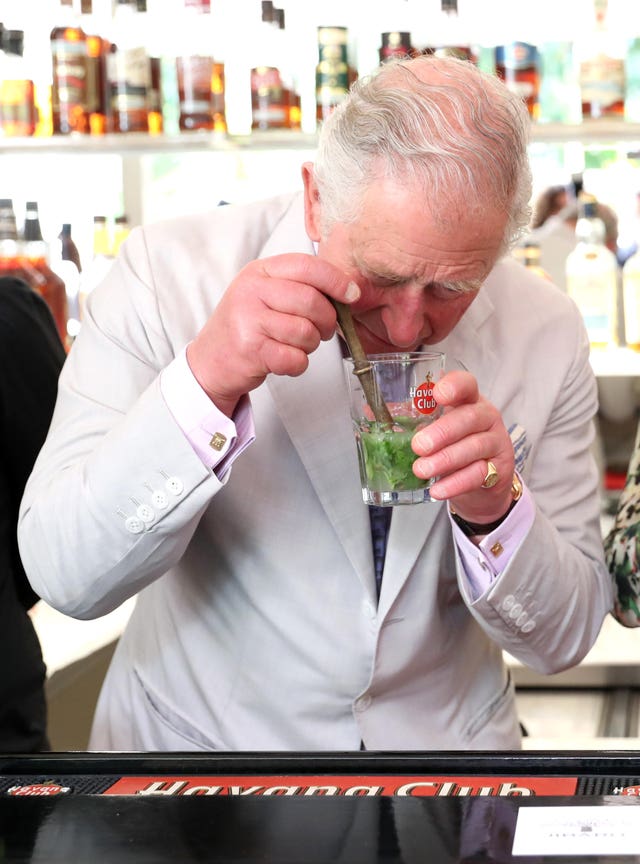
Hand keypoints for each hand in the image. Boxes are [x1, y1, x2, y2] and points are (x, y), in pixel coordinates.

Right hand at [186, 253, 358, 415]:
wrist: (210, 361)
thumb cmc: (247, 327)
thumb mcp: (265, 294)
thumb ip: (299, 286)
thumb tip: (347, 291)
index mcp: (258, 271)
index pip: (306, 266)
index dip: (336, 280)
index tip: (352, 294)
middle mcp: (250, 291)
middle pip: (311, 300)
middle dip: (327, 320)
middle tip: (323, 331)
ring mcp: (248, 320)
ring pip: (305, 331)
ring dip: (310, 345)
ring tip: (295, 346)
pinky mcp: (250, 350)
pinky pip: (295, 358)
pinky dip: (297, 364)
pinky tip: (284, 361)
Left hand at [411, 370, 514, 523]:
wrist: (482, 482)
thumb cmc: (454, 445)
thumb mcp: (435, 428)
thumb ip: (410, 419)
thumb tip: (369, 412)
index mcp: (468, 400)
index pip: (467, 384)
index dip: (455, 386)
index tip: (438, 394)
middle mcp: (485, 416)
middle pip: (469, 417)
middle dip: (443, 431)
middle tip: (418, 445)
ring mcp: (495, 441)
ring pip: (474, 447)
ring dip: (445, 459)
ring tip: (421, 469)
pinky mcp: (499, 469)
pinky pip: (478, 474)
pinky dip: (455, 483)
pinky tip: (436, 489)